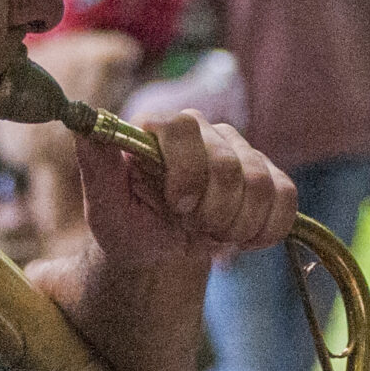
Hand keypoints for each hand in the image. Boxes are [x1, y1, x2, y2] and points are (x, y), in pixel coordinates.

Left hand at [78, 112, 295, 265]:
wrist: (159, 247)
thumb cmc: (128, 223)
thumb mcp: (104, 204)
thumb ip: (96, 166)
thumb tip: (84, 122)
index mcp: (160, 130)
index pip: (183, 130)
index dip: (188, 173)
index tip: (178, 208)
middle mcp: (203, 130)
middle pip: (230, 165)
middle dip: (213, 213)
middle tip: (193, 230)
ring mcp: (240, 149)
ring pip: (261, 184)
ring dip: (238, 225)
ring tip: (213, 236)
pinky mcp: (269, 173)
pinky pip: (285, 196)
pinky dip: (266, 228)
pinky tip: (243, 238)